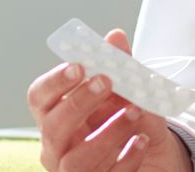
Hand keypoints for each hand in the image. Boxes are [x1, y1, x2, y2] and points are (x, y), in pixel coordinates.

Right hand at [27, 28, 193, 171]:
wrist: (155, 157)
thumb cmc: (127, 120)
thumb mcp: (128, 91)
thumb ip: (120, 66)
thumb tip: (115, 37)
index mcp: (55, 115)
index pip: (38, 98)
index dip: (55, 82)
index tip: (79, 65)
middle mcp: (56, 146)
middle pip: (53, 128)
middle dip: (79, 103)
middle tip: (107, 82)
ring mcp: (74, 171)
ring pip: (77, 160)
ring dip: (108, 133)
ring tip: (135, 113)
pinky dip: (126, 159)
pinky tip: (143, 140)